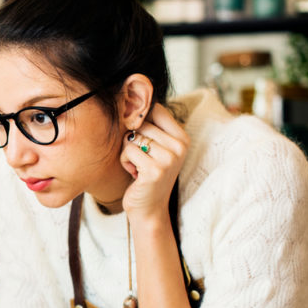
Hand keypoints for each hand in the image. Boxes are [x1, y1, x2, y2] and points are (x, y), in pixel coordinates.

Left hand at [119, 102, 189, 222]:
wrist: (149, 209)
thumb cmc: (146, 175)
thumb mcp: (155, 148)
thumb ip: (150, 127)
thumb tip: (132, 98)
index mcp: (183, 137)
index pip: (157, 110)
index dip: (140, 118)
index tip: (138, 133)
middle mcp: (180, 146)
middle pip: (141, 124)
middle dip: (132, 140)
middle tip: (141, 159)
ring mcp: (169, 158)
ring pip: (132, 138)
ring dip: (127, 153)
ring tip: (138, 167)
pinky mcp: (155, 169)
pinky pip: (127, 152)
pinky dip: (125, 162)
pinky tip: (135, 174)